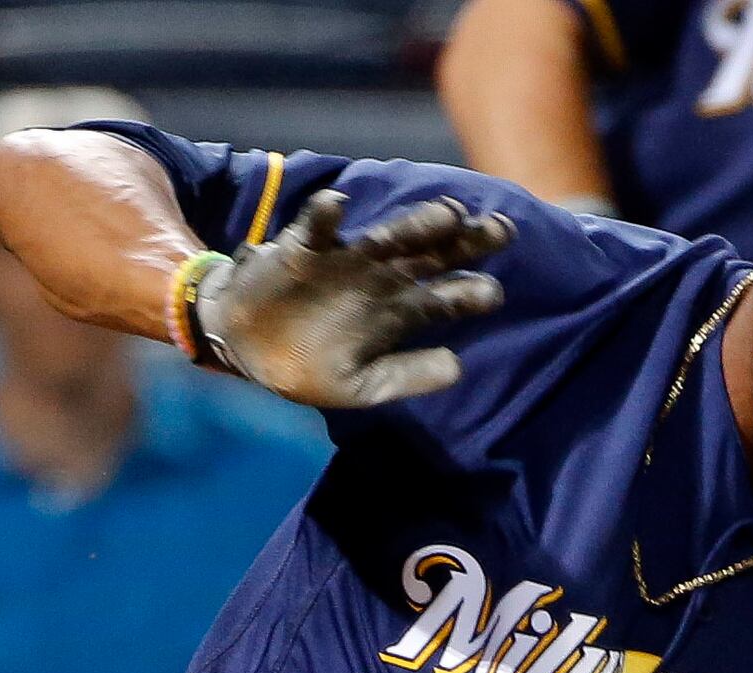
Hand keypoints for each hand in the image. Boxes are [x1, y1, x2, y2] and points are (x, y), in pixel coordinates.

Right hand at [194, 190, 514, 409]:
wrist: (251, 351)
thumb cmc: (313, 367)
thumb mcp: (363, 386)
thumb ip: (407, 376)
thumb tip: (458, 366)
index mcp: (401, 311)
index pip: (448, 296)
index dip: (472, 291)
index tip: (493, 292)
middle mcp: (382, 278)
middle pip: (433, 253)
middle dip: (467, 240)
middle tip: (501, 228)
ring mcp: (346, 260)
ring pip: (388, 235)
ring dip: (417, 223)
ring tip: (448, 213)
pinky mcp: (303, 250)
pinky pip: (315, 227)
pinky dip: (324, 214)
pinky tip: (338, 205)